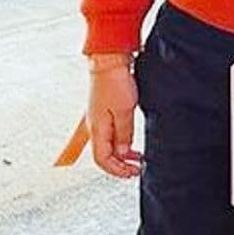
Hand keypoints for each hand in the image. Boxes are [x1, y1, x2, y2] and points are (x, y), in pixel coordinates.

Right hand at [87, 60, 142, 178]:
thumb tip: (123, 152)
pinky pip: (112, 134)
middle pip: (104, 155)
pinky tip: (131, 143)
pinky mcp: (105, 112)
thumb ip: (124, 133)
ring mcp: (99, 120)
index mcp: (97, 129)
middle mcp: (95, 127)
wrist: (109, 61)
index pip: (102, 159)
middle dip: (120, 165)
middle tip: (137, 169)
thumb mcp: (124, 111)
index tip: (132, 173)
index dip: (117, 170)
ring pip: (109, 146)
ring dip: (123, 155)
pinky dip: (122, 142)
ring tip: (138, 159)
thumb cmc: (114, 82)